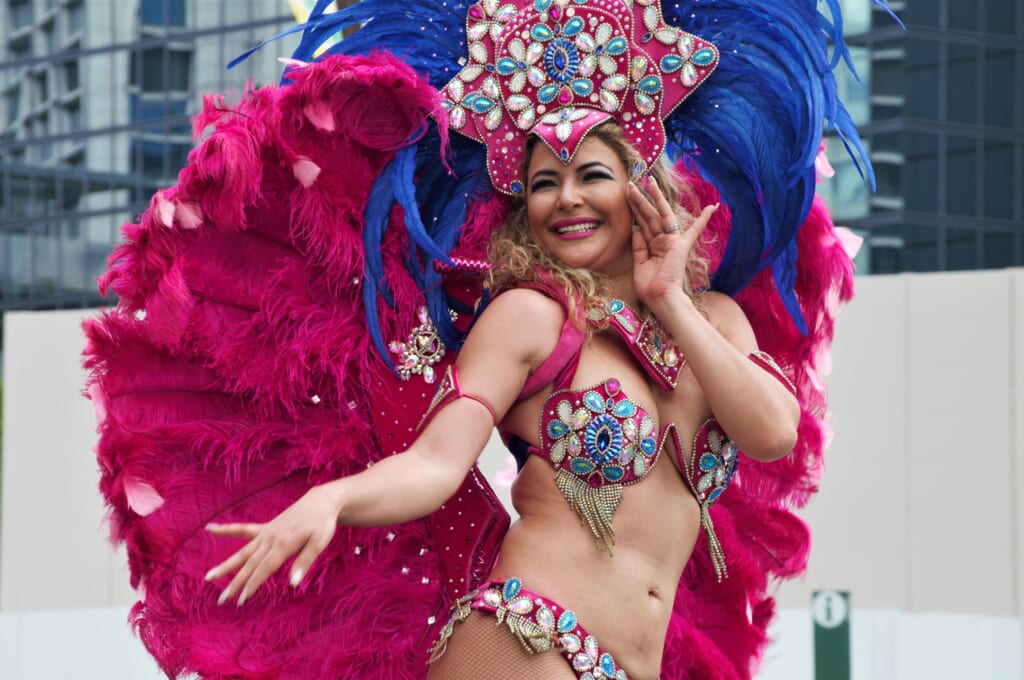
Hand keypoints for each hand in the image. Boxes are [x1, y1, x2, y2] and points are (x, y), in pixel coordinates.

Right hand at [204, 482, 342, 604]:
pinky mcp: (265, 528)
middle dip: (235, 583)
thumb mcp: (320, 542)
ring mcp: (266, 533)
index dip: (252, 585)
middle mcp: (270, 539)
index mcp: (283, 544)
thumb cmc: (322, 523)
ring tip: (208, 576)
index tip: (241, 600)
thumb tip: (294, 583)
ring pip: (242, 552)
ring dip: (226, 565)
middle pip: (250, 564)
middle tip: (221, 599)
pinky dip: (227, 530)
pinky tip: (211, 529)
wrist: (320, 502)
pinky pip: (243, 530)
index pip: (264, 569)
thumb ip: (305, 561)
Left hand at [628, 178, 717, 305]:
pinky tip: (713, 206)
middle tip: (630, 183)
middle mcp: (662, 241)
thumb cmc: (649, 286)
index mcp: (652, 246)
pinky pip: (695, 230)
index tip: (629, 195)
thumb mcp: (639, 262)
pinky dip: (704, 219)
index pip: (643, 223)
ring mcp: (672, 241)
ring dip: (652, 199)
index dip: (636, 209)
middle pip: (649, 216)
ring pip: (660, 216)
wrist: (660, 298)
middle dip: (639, 200)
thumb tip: (636, 226)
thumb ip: (639, 244)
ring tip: (647, 181)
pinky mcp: (682, 245)